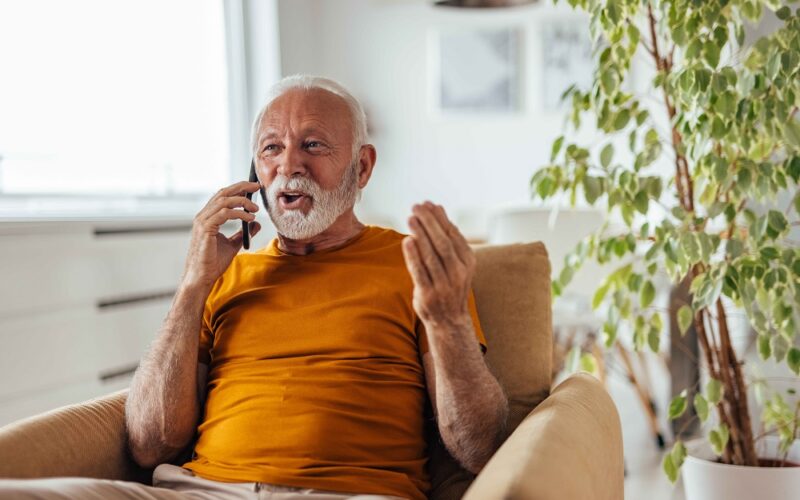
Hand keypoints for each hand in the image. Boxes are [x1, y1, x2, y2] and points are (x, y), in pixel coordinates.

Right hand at [181, 181, 261, 288]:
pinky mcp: (205, 229)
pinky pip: (224, 214)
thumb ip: (243, 233)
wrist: (202, 277)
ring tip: (256, 210)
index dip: (238, 189)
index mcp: (207, 217)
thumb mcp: (233, 244)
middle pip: (223, 193)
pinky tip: (250, 219)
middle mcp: (203, 216)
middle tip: (257, 186)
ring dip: (243, 202)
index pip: (222, 196)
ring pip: (224, 201)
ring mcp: (202, 221)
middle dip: (241, 187)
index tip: (253, 187)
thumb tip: (256, 224)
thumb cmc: (213, 262)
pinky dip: (239, 214)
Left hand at [401, 201, 475, 327]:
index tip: (429, 204)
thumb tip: (438, 208)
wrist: (449, 321)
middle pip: (443, 243)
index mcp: (468, 262)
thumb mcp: (456, 263)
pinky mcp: (428, 295)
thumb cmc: (450, 285)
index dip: (441, 218)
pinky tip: (407, 240)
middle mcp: (458, 273)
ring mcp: (444, 285)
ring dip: (420, 234)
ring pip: (431, 256)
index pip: (453, 235)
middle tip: (417, 207)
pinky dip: (413, 256)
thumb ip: (448, 238)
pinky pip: (420, 272)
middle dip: (429, 222)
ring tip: (411, 218)